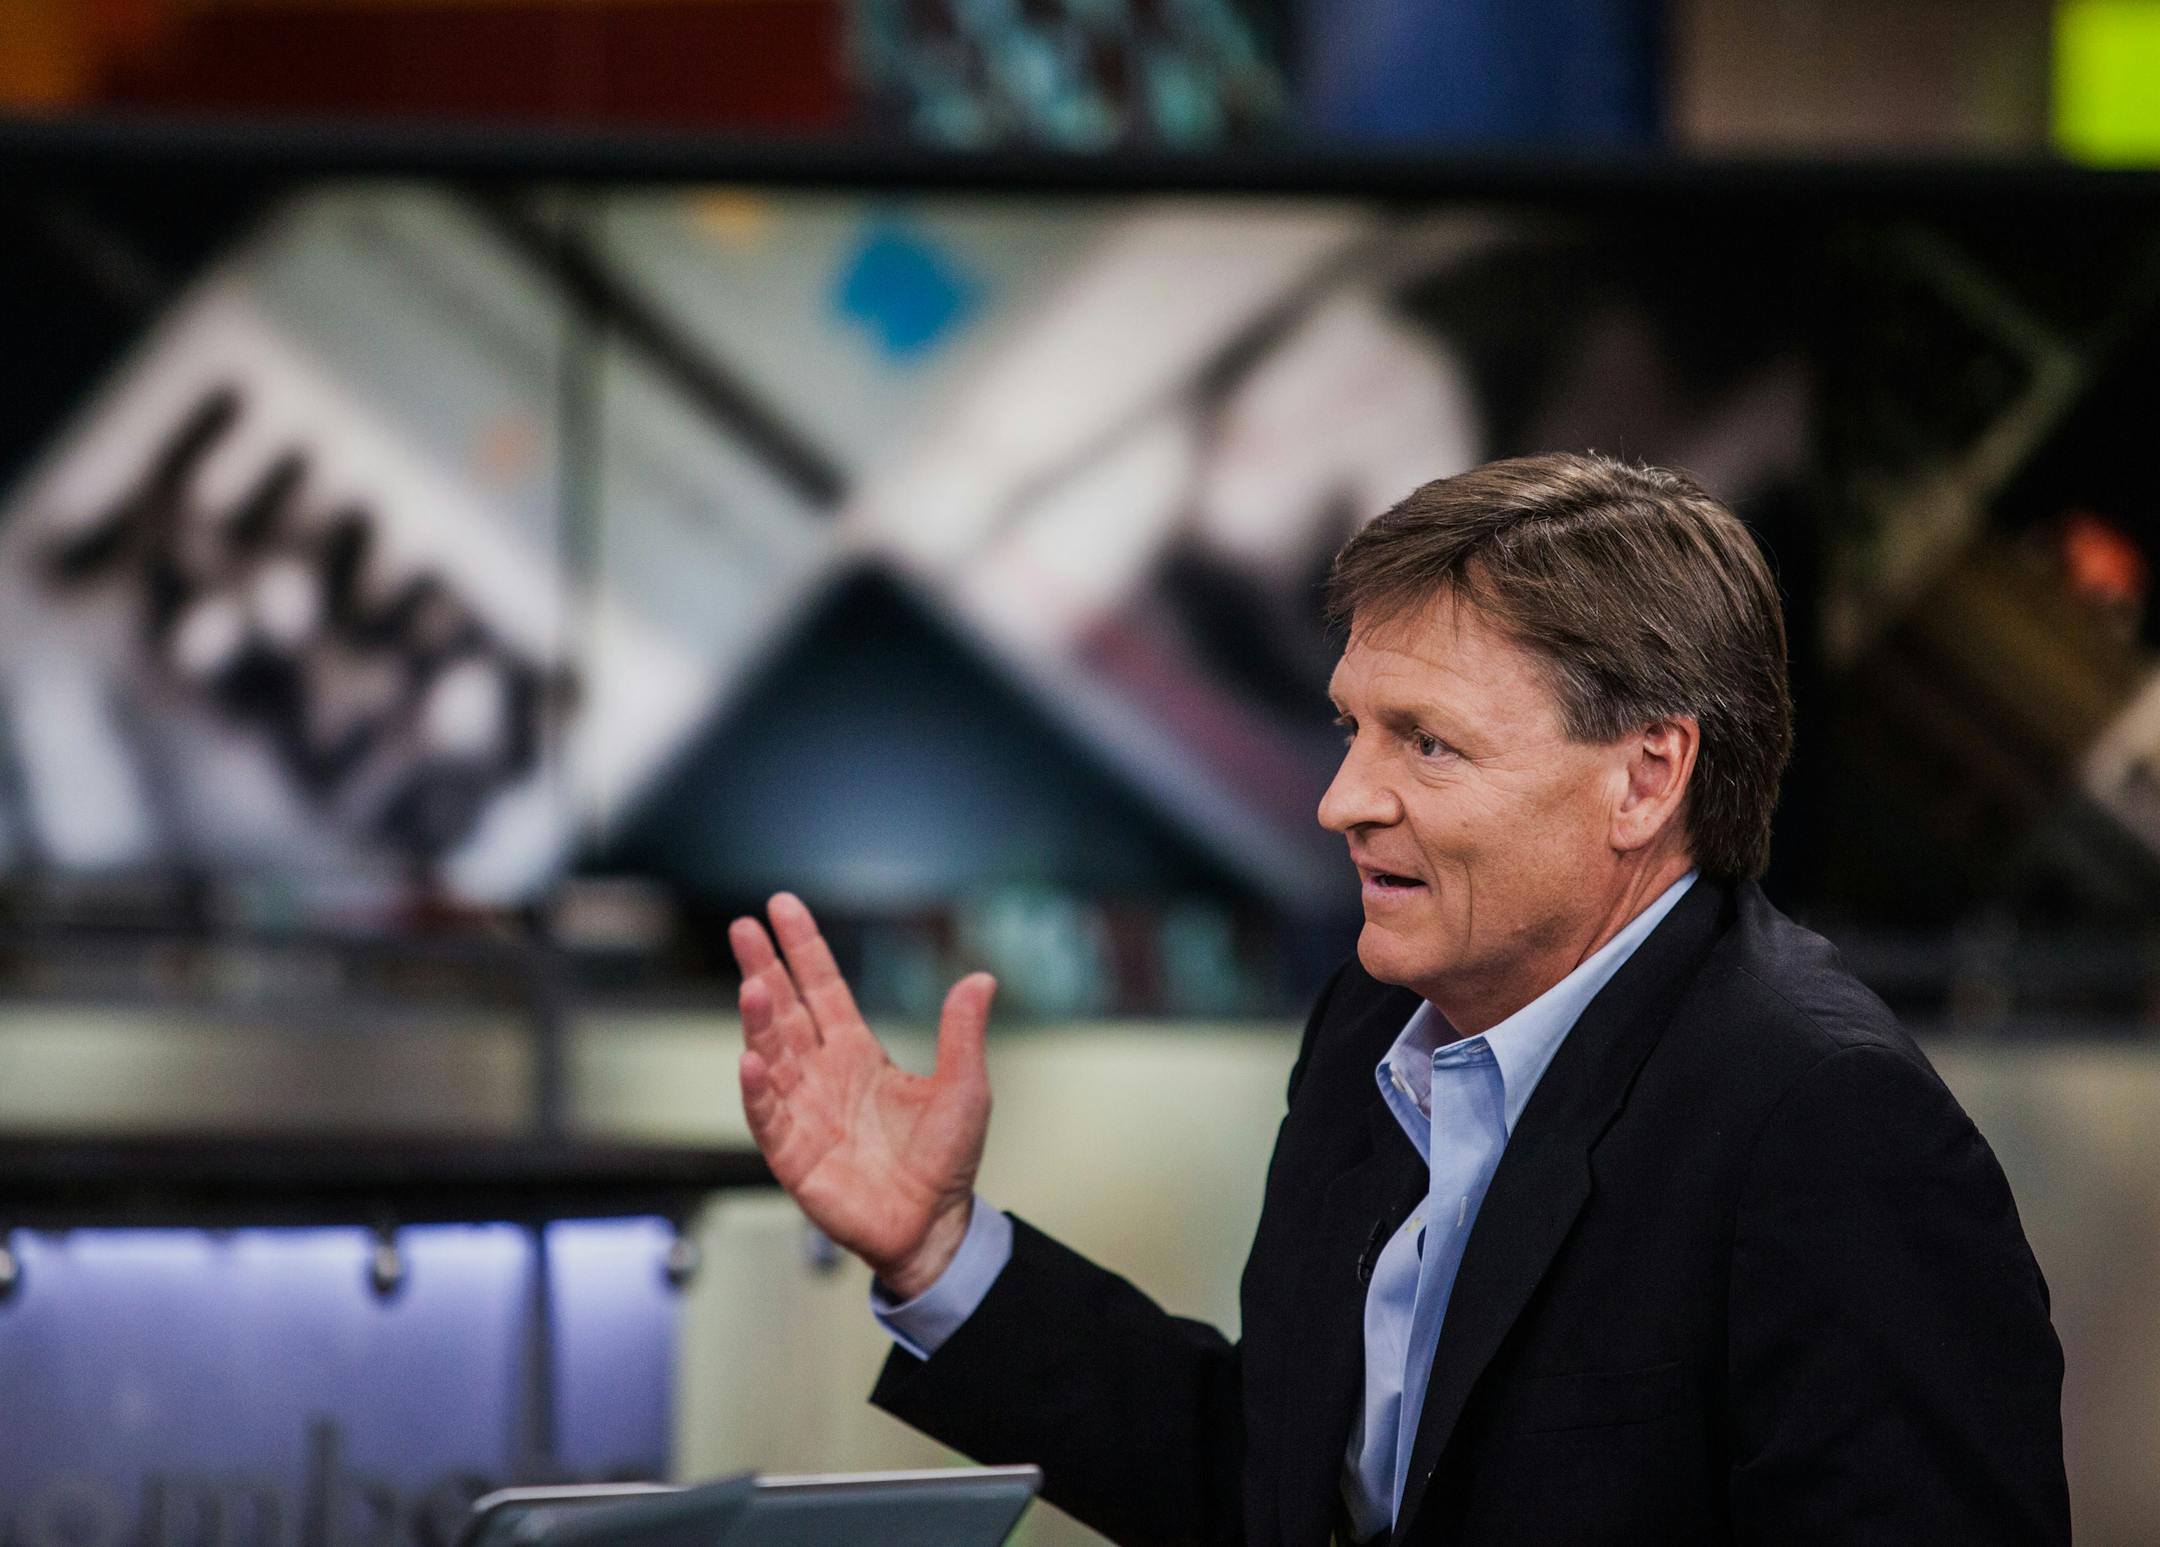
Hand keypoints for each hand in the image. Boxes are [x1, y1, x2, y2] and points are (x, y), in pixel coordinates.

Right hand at [729, 893, 995, 1299]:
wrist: (934, 1227)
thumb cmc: (945, 1161)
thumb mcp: (965, 1088)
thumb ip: (963, 1034)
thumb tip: (981, 979)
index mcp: (857, 1053)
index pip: (823, 989)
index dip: (803, 949)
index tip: (782, 907)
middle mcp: (822, 1075)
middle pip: (785, 1012)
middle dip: (764, 969)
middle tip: (744, 928)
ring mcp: (804, 1113)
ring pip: (772, 1058)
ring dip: (760, 1023)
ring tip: (753, 986)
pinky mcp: (794, 1156)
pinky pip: (769, 1119)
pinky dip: (758, 1093)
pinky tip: (751, 1063)